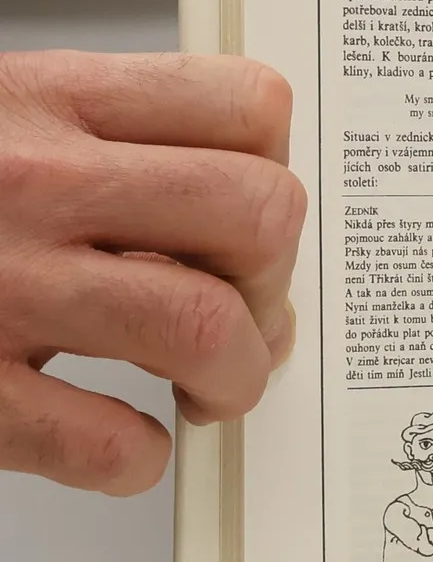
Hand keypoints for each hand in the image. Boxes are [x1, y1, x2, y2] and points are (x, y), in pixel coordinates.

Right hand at [0, 51, 303, 494]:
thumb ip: (103, 148)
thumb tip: (232, 221)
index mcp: (42, 101)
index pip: (243, 104)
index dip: (274, 172)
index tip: (247, 226)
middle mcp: (29, 181)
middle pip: (257, 214)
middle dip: (272, 284)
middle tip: (241, 319)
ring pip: (204, 325)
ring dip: (234, 377)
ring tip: (205, 392)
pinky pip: (107, 441)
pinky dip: (135, 459)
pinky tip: (115, 444)